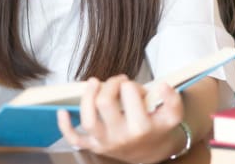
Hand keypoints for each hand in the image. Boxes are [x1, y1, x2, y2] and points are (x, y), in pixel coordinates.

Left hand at [56, 75, 184, 163]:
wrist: (150, 152)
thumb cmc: (157, 127)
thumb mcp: (171, 115)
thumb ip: (172, 100)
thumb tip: (163, 86)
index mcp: (141, 127)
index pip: (130, 94)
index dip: (132, 85)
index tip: (135, 88)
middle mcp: (121, 136)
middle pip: (105, 103)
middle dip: (109, 84)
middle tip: (118, 82)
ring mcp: (105, 142)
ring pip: (88, 120)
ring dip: (87, 97)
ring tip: (94, 83)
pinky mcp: (93, 146)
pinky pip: (74, 139)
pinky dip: (65, 126)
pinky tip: (63, 111)